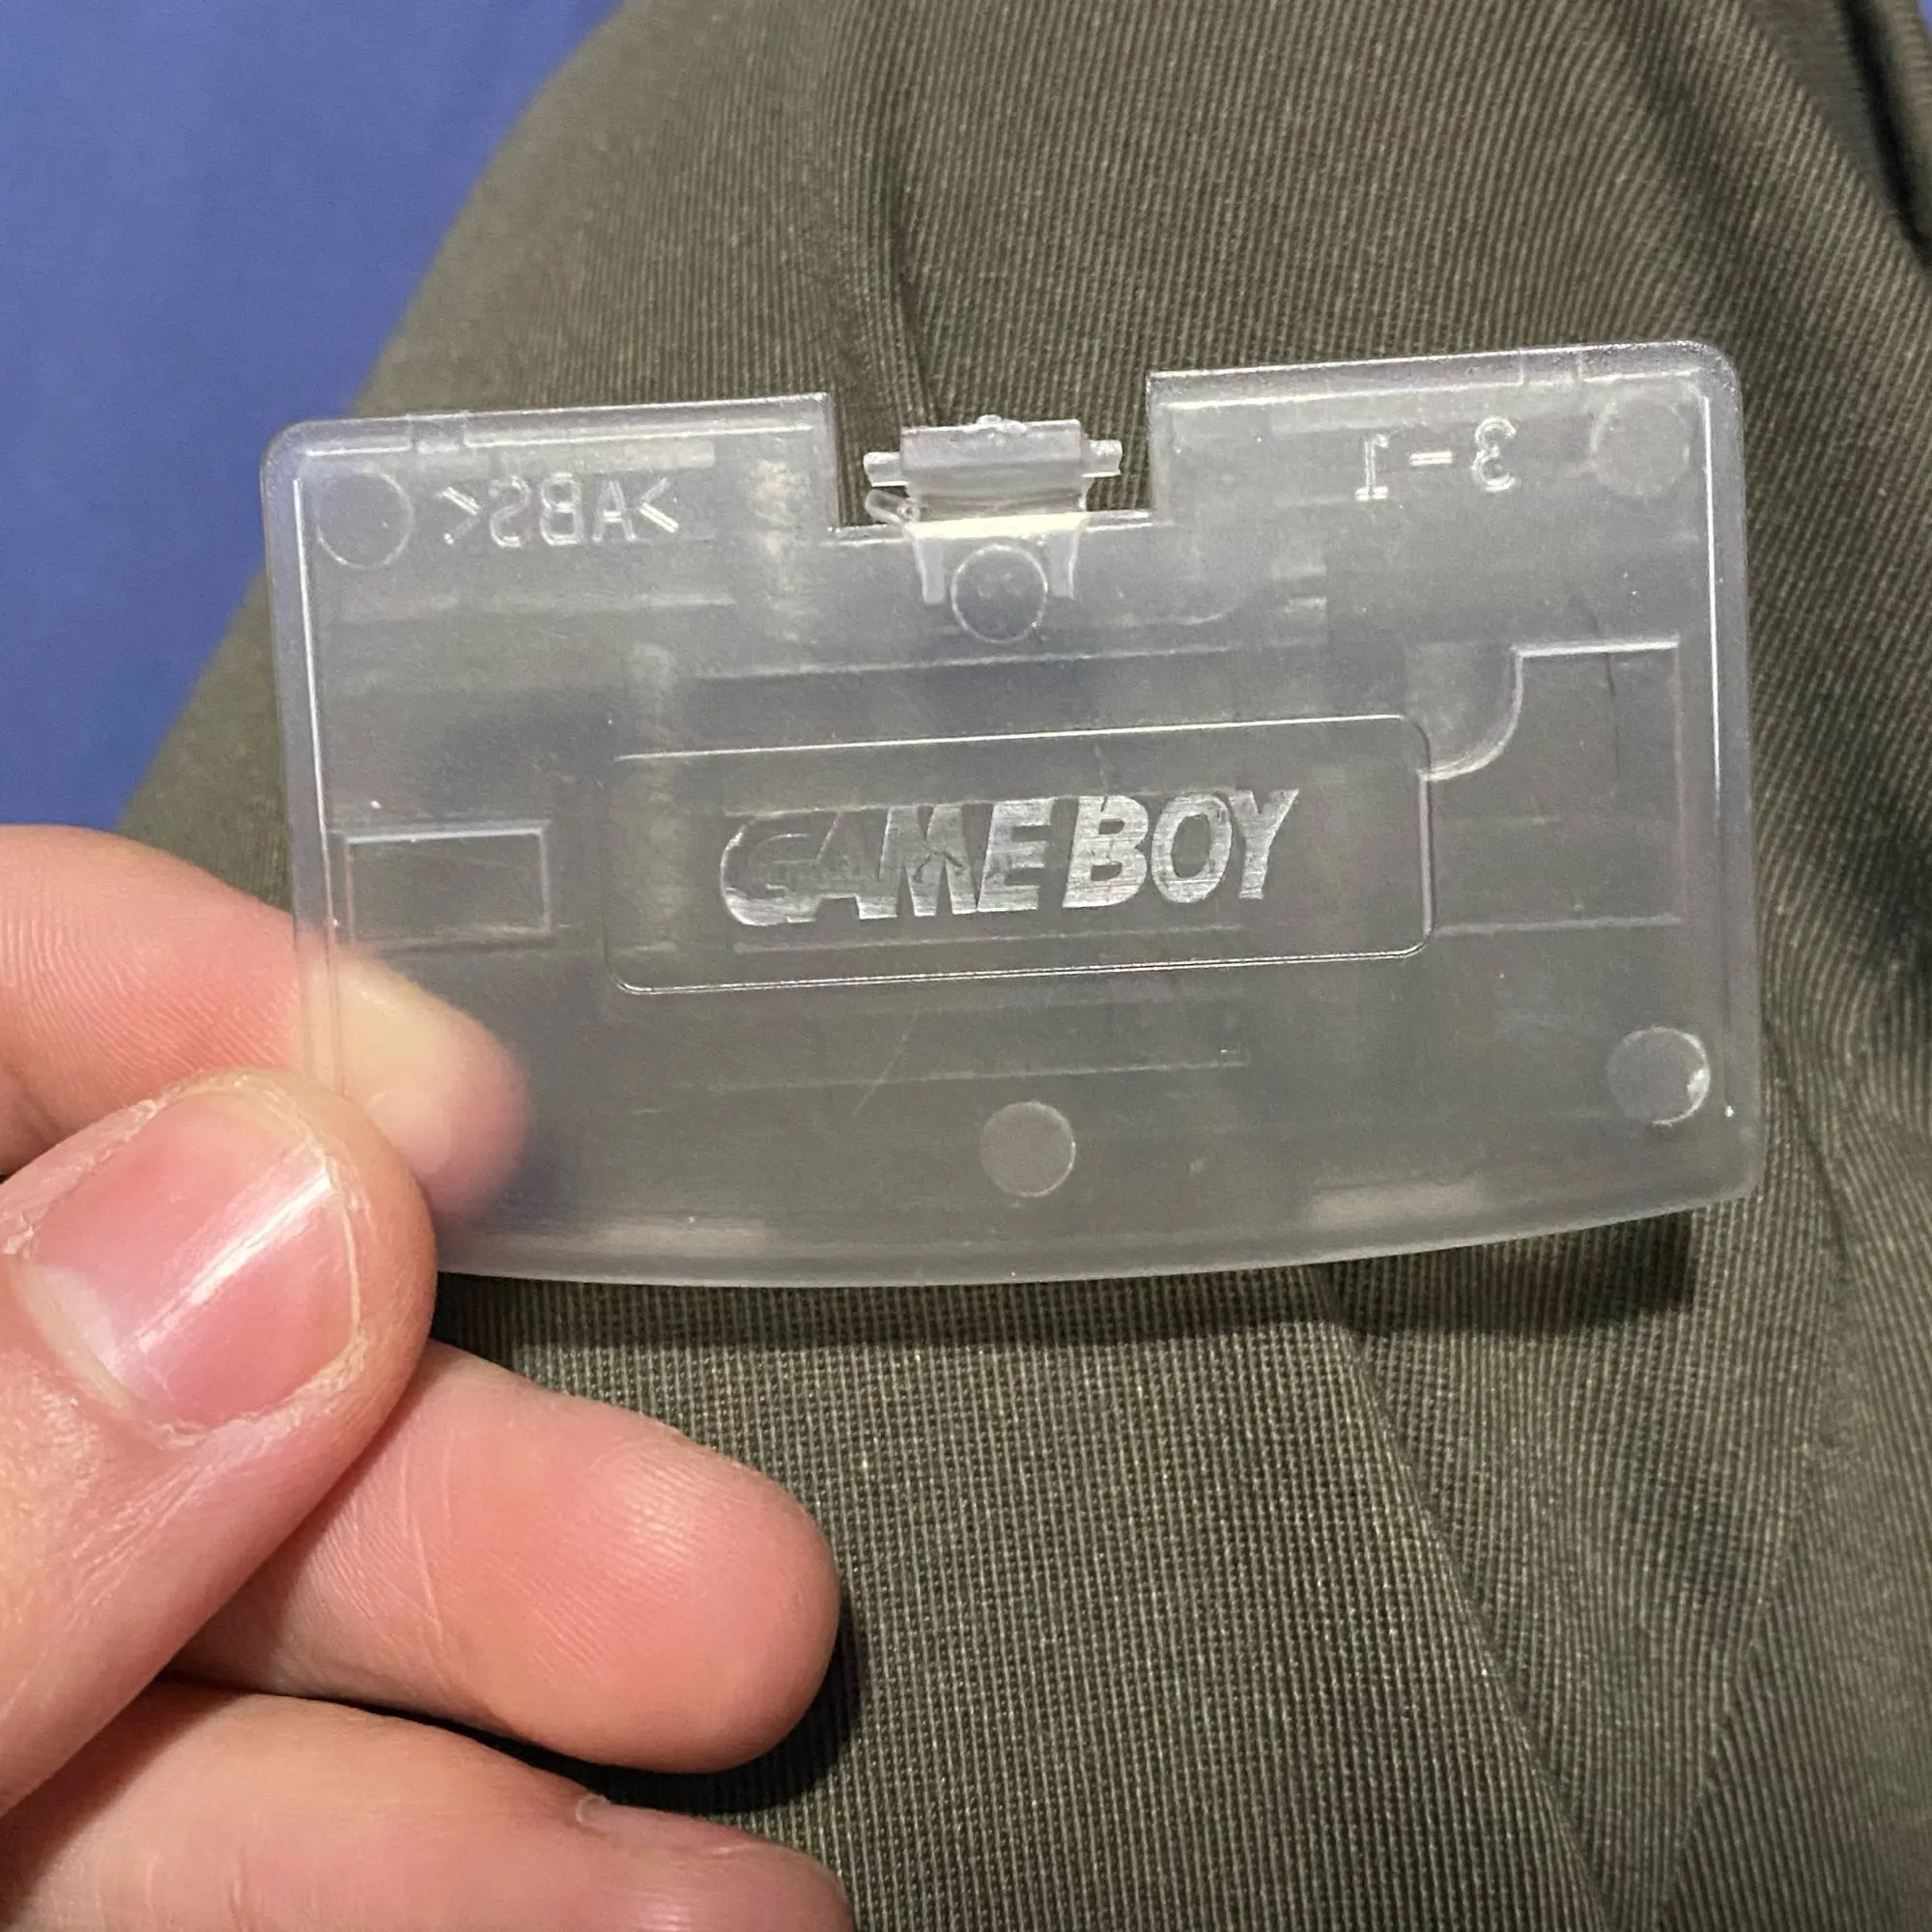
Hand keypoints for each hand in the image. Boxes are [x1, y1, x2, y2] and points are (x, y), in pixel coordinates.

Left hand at [0, 829, 848, 1929]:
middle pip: (174, 1358)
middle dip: (466, 1471)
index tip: (466, 1109)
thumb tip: (292, 1212)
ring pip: (225, 1644)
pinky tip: (633, 1918)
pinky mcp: (6, 1871)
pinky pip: (193, 1860)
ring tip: (747, 1864)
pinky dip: (423, 1883)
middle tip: (723, 1582)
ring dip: (507, 1764)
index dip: (201, 1004)